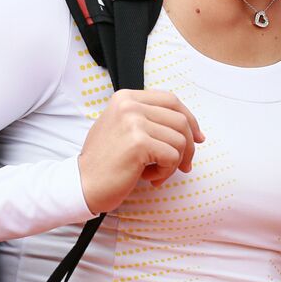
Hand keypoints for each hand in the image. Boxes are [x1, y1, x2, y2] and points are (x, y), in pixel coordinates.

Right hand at [78, 89, 203, 214]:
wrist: (83, 184)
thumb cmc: (105, 162)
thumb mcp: (122, 128)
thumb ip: (149, 120)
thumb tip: (192, 129)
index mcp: (125, 97)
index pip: (171, 100)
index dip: (190, 119)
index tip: (198, 138)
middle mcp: (129, 105)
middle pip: (180, 120)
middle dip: (189, 146)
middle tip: (185, 165)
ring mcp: (133, 122)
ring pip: (180, 140)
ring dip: (173, 163)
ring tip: (155, 173)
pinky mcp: (139, 143)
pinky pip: (172, 156)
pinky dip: (166, 171)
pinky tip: (149, 177)